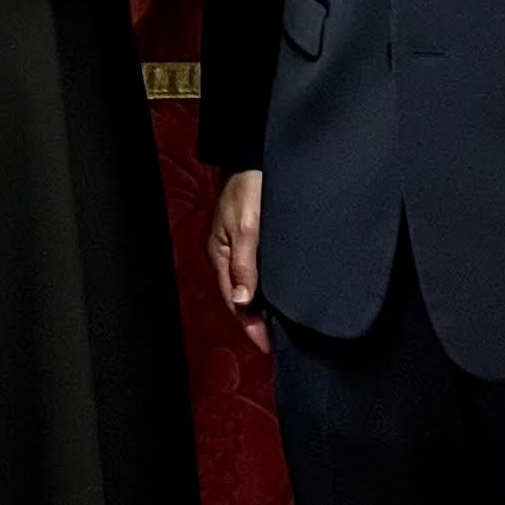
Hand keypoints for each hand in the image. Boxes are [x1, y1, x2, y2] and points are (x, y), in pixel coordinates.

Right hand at [207, 170, 265, 341]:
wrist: (254, 158)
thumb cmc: (248, 189)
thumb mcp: (247, 227)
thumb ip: (245, 265)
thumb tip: (243, 301)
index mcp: (221, 256)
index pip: (235, 302)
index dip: (251, 325)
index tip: (268, 347)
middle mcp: (228, 256)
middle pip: (242, 298)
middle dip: (257, 321)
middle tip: (280, 342)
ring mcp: (239, 248)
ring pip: (250, 286)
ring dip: (263, 306)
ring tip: (283, 326)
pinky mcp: (251, 240)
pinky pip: (257, 273)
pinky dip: (267, 288)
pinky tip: (281, 295)